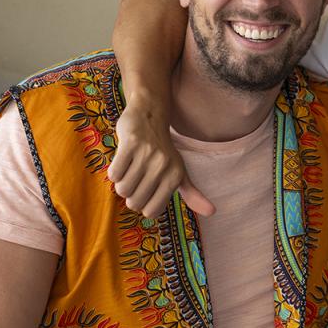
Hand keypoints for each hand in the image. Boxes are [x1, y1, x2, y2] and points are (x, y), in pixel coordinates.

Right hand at [109, 100, 214, 218]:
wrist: (150, 115)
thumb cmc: (163, 150)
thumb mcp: (180, 172)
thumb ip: (192, 194)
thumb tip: (212, 213)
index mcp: (176, 176)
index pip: (151, 212)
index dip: (143, 206)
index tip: (145, 192)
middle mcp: (164, 165)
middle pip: (134, 202)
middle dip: (130, 196)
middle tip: (135, 179)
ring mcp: (147, 153)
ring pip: (122, 189)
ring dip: (121, 183)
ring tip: (129, 170)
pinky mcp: (130, 143)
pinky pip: (114, 174)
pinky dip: (114, 172)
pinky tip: (123, 161)